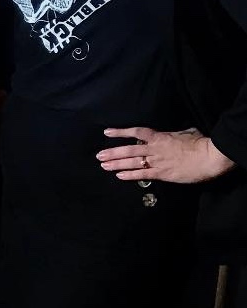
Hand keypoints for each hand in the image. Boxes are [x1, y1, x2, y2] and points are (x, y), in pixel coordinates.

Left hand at [96, 126, 235, 184]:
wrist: (208, 157)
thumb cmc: (200, 143)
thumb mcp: (186, 132)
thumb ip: (175, 133)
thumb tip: (175, 133)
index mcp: (160, 137)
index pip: (136, 131)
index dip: (121, 132)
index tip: (107, 132)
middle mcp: (155, 149)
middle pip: (129, 149)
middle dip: (113, 152)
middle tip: (99, 155)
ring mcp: (157, 162)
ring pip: (132, 162)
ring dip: (117, 164)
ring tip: (104, 165)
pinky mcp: (162, 174)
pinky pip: (142, 174)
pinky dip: (129, 175)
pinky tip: (119, 176)